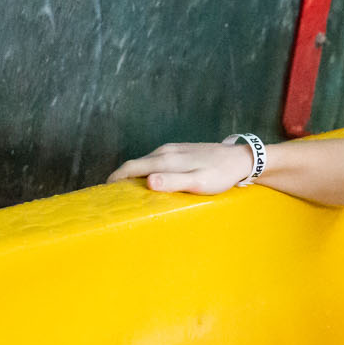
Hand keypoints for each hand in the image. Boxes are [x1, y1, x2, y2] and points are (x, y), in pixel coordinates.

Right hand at [108, 139, 256, 194]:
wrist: (239, 159)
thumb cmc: (220, 174)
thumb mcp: (198, 182)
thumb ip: (173, 182)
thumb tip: (149, 182)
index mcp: (165, 159)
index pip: (131, 168)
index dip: (115, 179)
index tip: (103, 193)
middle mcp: (165, 151)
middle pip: (135, 164)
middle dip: (120, 177)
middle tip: (111, 195)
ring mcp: (172, 149)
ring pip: (145, 162)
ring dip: (133, 174)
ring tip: (127, 191)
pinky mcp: (180, 150)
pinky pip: (155, 160)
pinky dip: (146, 170)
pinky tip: (150, 180)